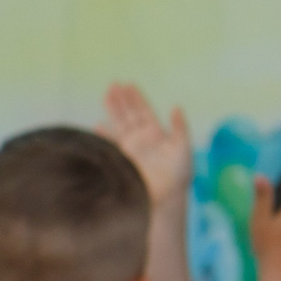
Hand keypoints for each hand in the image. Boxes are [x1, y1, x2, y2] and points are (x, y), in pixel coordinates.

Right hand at [99, 83, 193, 203]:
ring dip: (112, 110)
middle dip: (121, 99)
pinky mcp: (121, 159)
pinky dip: (103, 136)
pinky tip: (97, 126)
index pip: (144, 111)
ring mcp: (130, 148)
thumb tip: (176, 107)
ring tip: (106, 95)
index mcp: (156, 133)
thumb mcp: (183, 148)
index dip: (136, 98)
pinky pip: (110, 143)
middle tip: (113, 84)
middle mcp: (141, 139)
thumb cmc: (178, 175)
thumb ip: (179, 128)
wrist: (164, 197)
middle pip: (129, 114)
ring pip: (118, 124)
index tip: (128, 84)